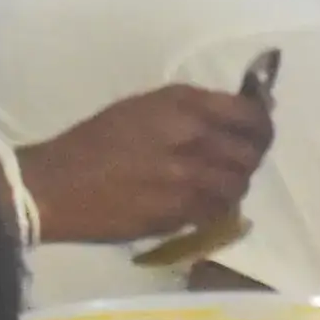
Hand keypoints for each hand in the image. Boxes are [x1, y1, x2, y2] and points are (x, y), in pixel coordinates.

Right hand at [16, 83, 274, 245]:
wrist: (57, 185)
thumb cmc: (94, 140)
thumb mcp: (143, 108)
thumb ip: (190, 110)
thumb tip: (232, 115)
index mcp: (180, 105)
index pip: (248, 113)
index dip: (262, 121)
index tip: (260, 125)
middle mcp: (191, 138)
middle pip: (251, 151)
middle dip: (253, 153)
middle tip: (245, 156)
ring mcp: (187, 180)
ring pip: (238, 184)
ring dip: (235, 182)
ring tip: (222, 181)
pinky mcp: (178, 214)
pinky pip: (216, 210)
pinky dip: (218, 206)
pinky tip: (205, 201)